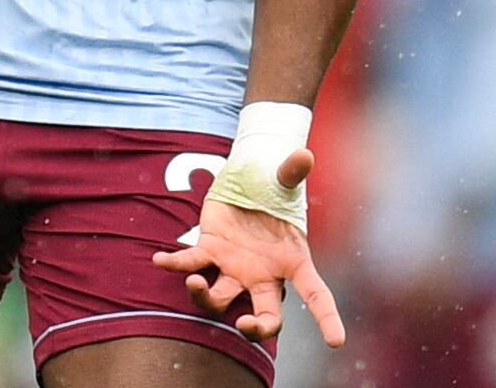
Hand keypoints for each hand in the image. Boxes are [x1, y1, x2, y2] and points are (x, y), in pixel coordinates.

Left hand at [152, 148, 344, 347]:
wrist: (249, 180)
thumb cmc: (275, 187)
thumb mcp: (284, 179)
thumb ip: (292, 172)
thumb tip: (303, 155)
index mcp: (293, 261)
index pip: (316, 295)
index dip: (327, 318)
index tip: (337, 340)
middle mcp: (264, 275)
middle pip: (267, 315)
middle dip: (258, 327)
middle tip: (245, 325)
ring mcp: (235, 268)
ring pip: (221, 298)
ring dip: (205, 296)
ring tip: (193, 283)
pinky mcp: (209, 250)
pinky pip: (190, 262)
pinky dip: (175, 263)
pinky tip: (158, 260)